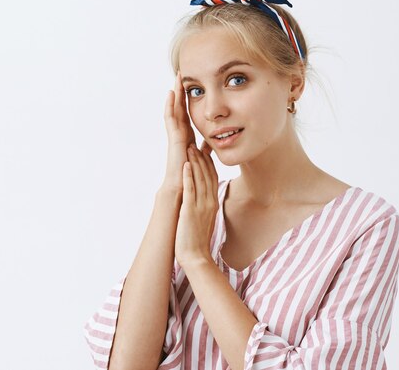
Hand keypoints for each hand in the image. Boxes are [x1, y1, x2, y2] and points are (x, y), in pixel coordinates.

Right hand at [161, 71, 196, 192]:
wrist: (183, 192)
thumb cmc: (193, 180)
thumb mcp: (203, 159)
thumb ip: (206, 149)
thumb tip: (213, 141)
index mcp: (188, 139)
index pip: (188, 115)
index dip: (189, 101)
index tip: (192, 86)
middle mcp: (180, 136)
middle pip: (180, 109)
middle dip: (181, 93)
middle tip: (182, 75)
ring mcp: (175, 137)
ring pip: (174, 111)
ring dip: (175, 95)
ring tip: (176, 78)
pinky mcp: (174, 141)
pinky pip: (170, 120)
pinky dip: (170, 106)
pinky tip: (171, 94)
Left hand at [175, 140, 218, 266]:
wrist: (196, 257)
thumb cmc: (198, 240)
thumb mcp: (206, 219)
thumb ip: (206, 206)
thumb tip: (205, 198)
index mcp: (213, 203)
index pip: (213, 177)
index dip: (209, 162)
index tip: (205, 150)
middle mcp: (209, 202)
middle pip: (208, 174)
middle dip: (202, 157)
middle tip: (197, 142)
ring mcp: (201, 206)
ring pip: (199, 179)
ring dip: (194, 162)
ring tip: (189, 148)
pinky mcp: (190, 211)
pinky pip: (190, 190)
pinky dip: (188, 176)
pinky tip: (185, 165)